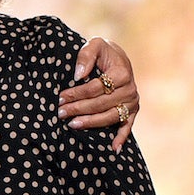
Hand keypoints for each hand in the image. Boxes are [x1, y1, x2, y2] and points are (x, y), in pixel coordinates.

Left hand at [57, 36, 138, 151]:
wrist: (118, 58)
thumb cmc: (104, 52)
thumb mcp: (94, 45)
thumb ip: (86, 56)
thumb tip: (78, 75)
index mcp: (122, 73)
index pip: (95, 88)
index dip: (76, 94)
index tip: (60, 97)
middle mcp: (130, 89)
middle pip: (100, 104)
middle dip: (78, 109)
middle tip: (61, 113)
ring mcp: (132, 102)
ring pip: (110, 117)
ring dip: (91, 122)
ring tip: (72, 124)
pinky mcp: (133, 111)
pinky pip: (127, 126)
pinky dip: (121, 138)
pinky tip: (113, 149)